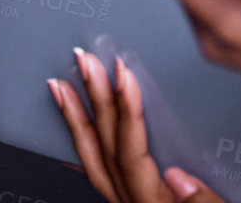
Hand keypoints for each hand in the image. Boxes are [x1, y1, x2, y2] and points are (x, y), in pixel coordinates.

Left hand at [50, 49, 224, 201]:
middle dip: (91, 102)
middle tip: (83, 62)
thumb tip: (180, 178)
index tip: (122, 75)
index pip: (132, 153)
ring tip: (60, 84)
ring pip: (92, 161)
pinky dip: (81, 149)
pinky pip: (96, 175)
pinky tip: (73, 131)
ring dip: (76, 119)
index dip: (126, 111)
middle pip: (103, 150)